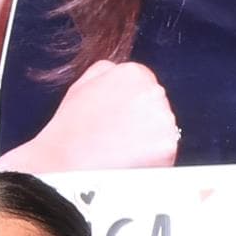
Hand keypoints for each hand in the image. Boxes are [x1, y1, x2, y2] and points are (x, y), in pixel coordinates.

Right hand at [2, 60, 178, 171]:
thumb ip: (105, 72)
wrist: (67, 165)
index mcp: (132, 73)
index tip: (118, 119)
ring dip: (149, 142)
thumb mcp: (81, 85)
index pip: (144, 84)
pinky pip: (166, 155)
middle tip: (118, 138)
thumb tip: (119, 70)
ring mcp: (164, 120)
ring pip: (163, 131)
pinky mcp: (169, 147)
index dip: (131, 105)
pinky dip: (153, 162)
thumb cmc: (70, 130)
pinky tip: (130, 163)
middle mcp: (154, 91)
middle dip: (142, 122)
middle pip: (157, 106)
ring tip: (121, 152)